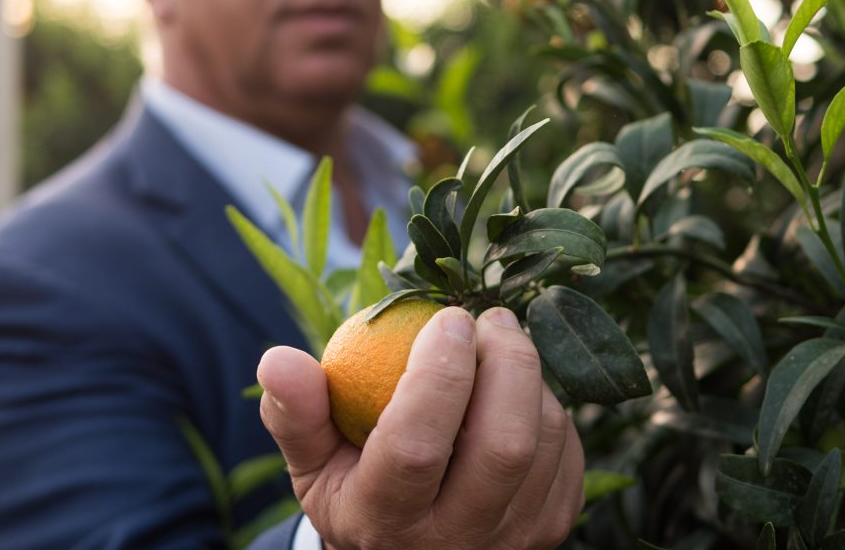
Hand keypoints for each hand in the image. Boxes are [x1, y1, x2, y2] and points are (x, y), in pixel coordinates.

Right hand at [256, 306, 584, 549]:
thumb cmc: (356, 488)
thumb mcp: (312, 462)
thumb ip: (295, 413)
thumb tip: (278, 359)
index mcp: (387, 521)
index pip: (417, 446)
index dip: (437, 373)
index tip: (447, 316)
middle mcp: (457, 542)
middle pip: (503, 445)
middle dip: (505, 362)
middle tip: (490, 317)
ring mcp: (514, 540)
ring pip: (543, 440)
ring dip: (528, 377)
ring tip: (499, 345)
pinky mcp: (553, 526)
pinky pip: (566, 448)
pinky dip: (547, 403)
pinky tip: (516, 389)